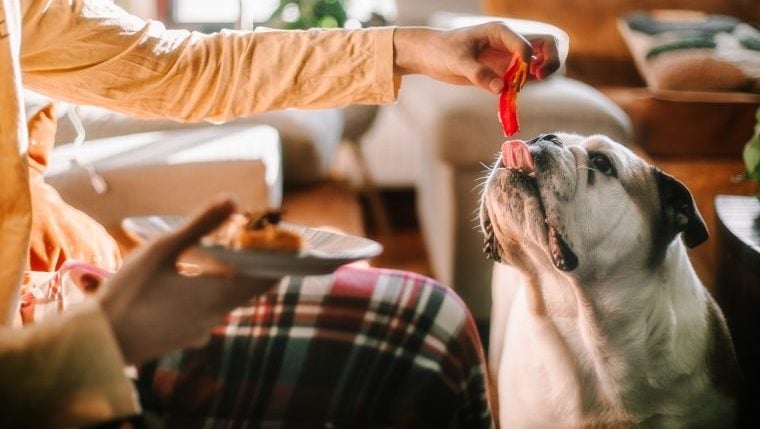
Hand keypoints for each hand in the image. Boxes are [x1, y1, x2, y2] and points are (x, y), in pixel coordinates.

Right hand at [98, 196, 278, 364]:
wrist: (99, 344)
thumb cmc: (129, 293)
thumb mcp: (162, 251)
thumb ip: (200, 225)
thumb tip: (233, 199)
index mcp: (219, 296)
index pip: (267, 278)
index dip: (279, 259)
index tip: (284, 240)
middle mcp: (217, 316)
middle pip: (248, 287)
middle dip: (250, 263)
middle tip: (244, 239)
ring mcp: (201, 331)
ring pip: (226, 298)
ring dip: (227, 277)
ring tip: (216, 252)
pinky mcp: (184, 337)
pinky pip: (206, 311)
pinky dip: (207, 293)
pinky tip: (187, 280)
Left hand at [393, 22, 560, 93]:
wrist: (430, 56)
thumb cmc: (442, 50)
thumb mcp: (458, 62)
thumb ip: (479, 74)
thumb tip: (501, 89)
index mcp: (501, 33)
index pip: (528, 45)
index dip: (526, 63)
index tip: (514, 80)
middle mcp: (509, 43)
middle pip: (545, 46)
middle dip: (550, 61)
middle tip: (540, 78)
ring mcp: (507, 58)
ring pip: (537, 63)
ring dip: (537, 77)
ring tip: (518, 89)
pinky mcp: (502, 72)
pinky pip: (521, 79)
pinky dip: (522, 88)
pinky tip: (509, 97)